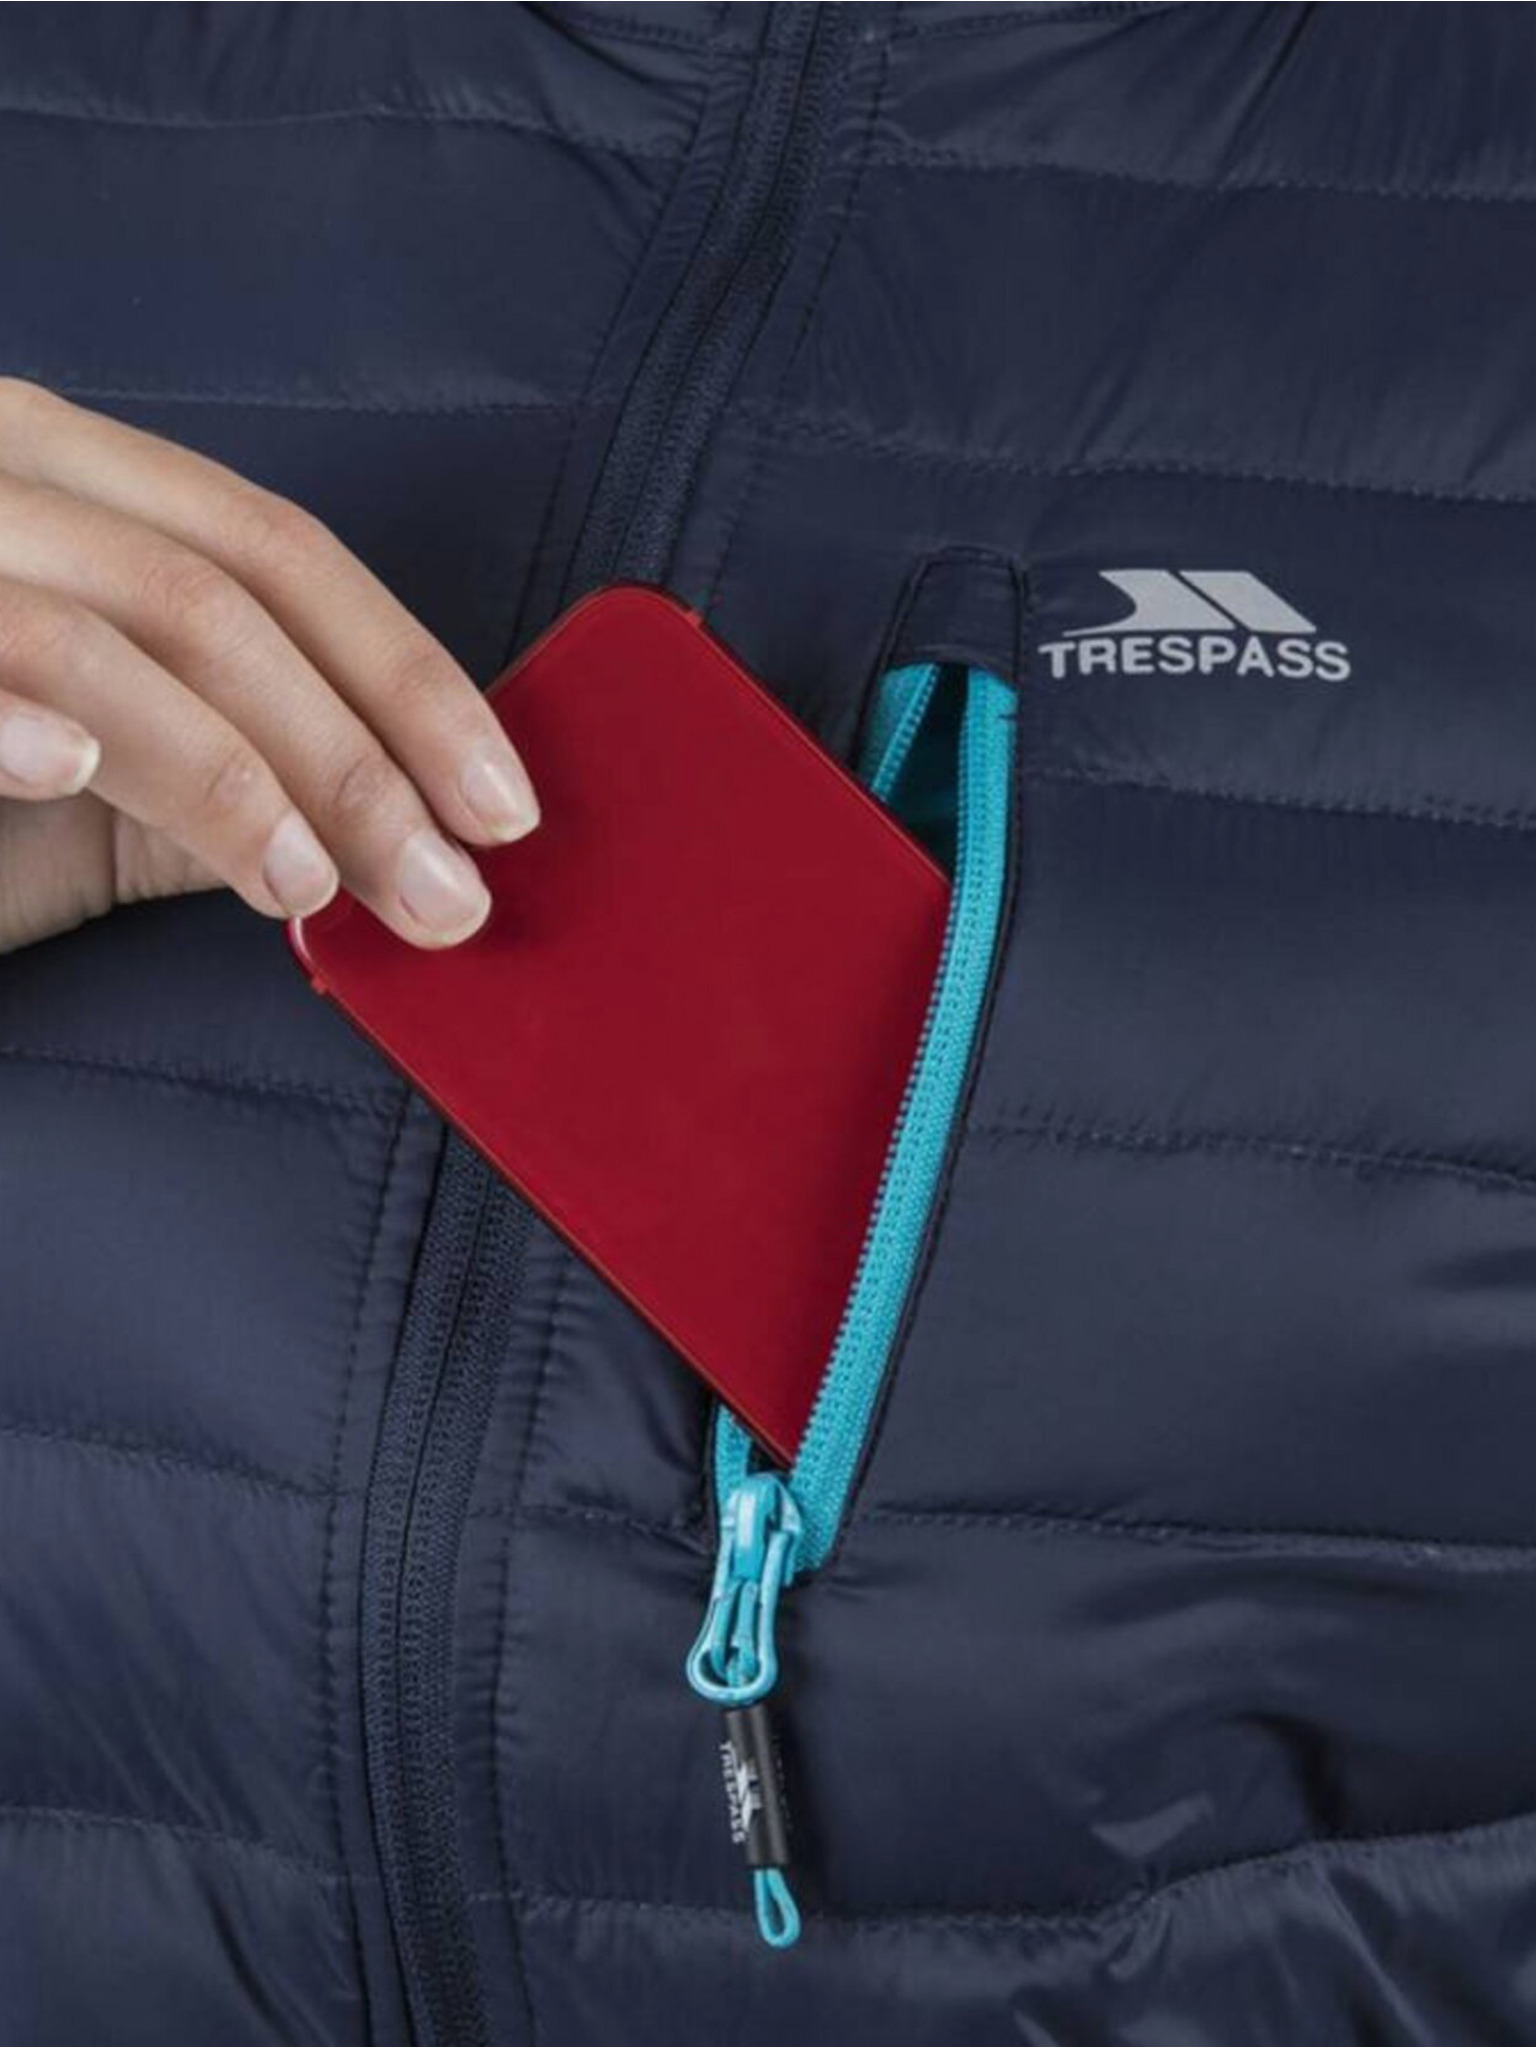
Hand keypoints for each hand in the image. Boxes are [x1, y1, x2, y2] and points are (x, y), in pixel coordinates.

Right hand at [0, 378, 539, 953]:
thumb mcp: (85, 787)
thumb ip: (214, 774)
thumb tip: (383, 831)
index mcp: (65, 474)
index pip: (281, 552)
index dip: (412, 678)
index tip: (503, 805)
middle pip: (222, 594)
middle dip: (361, 756)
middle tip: (447, 897)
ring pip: (113, 627)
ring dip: (233, 771)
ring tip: (309, 890)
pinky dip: (11, 713)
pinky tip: (70, 773)